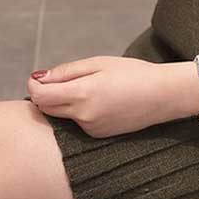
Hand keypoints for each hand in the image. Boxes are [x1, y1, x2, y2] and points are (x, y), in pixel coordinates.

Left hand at [25, 55, 198, 137]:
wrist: (164, 95)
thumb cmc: (134, 73)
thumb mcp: (100, 63)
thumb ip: (67, 71)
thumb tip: (39, 78)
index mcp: (82, 94)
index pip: (40, 96)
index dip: (34, 85)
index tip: (39, 77)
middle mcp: (83, 116)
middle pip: (46, 108)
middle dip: (45, 95)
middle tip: (58, 80)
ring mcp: (91, 129)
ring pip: (62, 116)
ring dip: (63, 103)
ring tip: (88, 88)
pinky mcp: (99, 135)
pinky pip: (78, 123)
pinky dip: (79, 112)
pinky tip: (100, 101)